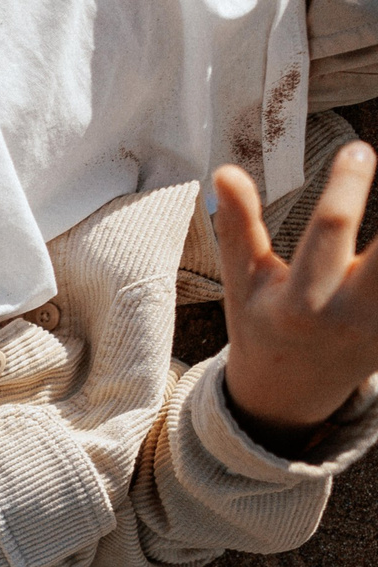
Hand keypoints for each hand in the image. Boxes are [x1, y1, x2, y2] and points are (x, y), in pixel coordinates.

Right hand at [212, 145, 377, 454]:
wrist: (290, 393)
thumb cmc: (264, 326)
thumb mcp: (243, 283)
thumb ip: (240, 227)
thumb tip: (226, 172)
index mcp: (301, 301)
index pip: (331, 229)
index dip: (348, 184)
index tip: (358, 149)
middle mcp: (349, 313)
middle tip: (377, 162)